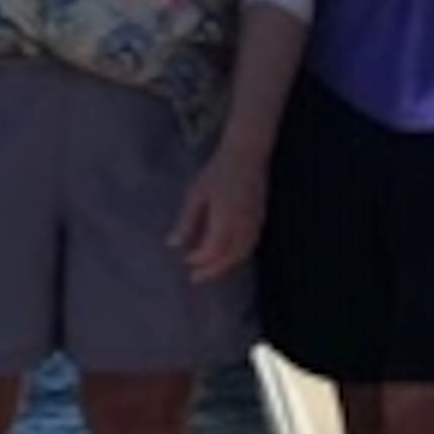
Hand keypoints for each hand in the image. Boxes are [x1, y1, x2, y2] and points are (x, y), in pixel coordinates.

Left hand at [170, 146, 269, 281]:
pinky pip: (251, 245)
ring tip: (209, 272)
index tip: (186, 260)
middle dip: (212, 270)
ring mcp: (255, 223)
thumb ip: (187, 221)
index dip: (199, 258)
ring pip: (242, 254)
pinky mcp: (260, 219)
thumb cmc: (218, 171)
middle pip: (229, 257)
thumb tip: (172, 244)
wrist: (247, 154)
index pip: (212, 248)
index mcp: (225, 217)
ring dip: (225, 266)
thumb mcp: (196, 194)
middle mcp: (242, 224)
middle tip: (195, 279)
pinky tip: (227, 257)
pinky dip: (238, 256)